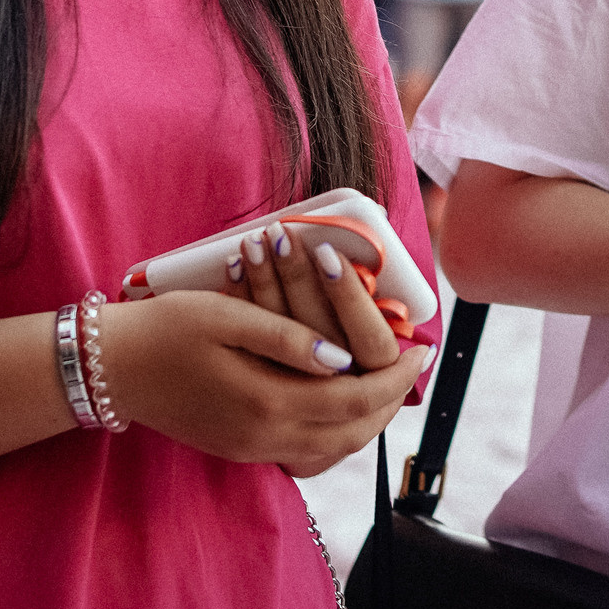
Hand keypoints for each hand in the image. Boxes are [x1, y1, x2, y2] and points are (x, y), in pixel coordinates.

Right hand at [94, 292, 430, 476]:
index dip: (395, 375)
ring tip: (387, 382)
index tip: (422, 348)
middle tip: (413, 366)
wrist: (110, 369)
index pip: (354, 398)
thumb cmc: (165, 330)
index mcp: (266, 402)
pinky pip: (307, 452)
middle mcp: (264, 436)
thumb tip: (343, 358)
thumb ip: (288, 339)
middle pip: (353, 432)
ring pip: (333, 448)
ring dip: (367, 419)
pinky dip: (337, 432)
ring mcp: (251, 448)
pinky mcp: (240, 448)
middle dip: (391, 401)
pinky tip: (341, 402)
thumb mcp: (227, 317)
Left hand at [224, 222, 409, 371]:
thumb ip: (370, 280)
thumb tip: (374, 218)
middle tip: (283, 236)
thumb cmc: (345, 330)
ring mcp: (296, 390)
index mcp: (375, 371)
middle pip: (319, 333)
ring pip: (279, 338)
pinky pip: (249, 344)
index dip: (351, 296)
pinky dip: (239, 300)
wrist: (293, 378)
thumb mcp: (367, 315)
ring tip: (255, 240)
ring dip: (265, 281)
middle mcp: (338, 385)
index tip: (329, 254)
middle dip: (298, 278)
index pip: (373, 341)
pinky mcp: (261, 383)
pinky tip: (233, 265)